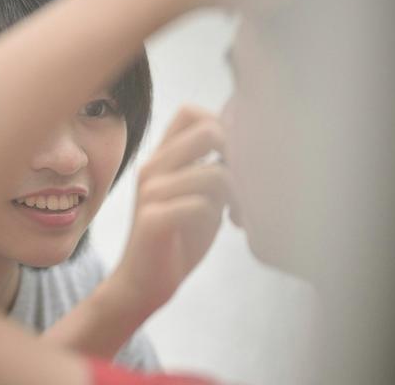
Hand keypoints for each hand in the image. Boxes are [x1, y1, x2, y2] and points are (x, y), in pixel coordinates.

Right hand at [113, 106, 232, 312]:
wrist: (143, 282)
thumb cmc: (179, 237)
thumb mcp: (199, 194)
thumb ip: (215, 168)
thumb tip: (251, 147)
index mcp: (162, 157)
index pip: (191, 112)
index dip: (223, 125)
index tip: (236, 158)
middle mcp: (153, 167)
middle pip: (208, 131)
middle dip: (237, 157)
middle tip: (243, 185)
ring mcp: (150, 192)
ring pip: (214, 174)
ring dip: (235, 197)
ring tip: (236, 213)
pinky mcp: (152, 220)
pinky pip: (201, 206)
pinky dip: (216, 217)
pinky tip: (221, 226)